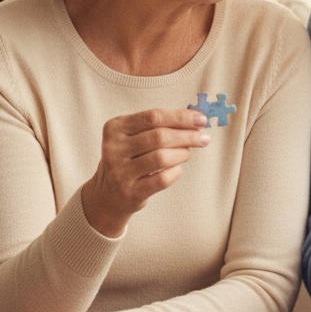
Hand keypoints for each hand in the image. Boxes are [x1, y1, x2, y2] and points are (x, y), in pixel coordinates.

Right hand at [82, 108, 209, 237]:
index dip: (180, 117)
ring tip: (188, 153)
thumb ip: (160, 126)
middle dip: (187, 136)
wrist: (107, 195)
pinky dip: (176, 172)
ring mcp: (120, 172)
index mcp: (115, 128)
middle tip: (203, 138)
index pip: (153, 116)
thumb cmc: (129, 159)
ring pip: (162, 157)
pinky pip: (162, 179)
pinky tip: (177, 168)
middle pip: (159, 137)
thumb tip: (196, 121)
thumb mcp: (134, 137)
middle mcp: (113, 148)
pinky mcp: (130, 192)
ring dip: (183, 153)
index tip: (201, 119)